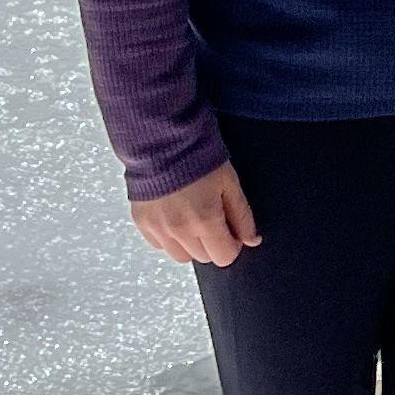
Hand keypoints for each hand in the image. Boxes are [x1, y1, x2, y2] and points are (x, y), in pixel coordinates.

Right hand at [131, 161, 261, 265]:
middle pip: (203, 257)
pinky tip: (173, 213)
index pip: (225, 257)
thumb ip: (242, 215)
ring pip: (181, 256)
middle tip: (211, 214)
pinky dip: (168, 236)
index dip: (232, 243)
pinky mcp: (142, 222)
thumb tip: (252, 240)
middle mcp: (179, 230)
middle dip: (212, 241)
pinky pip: (160, 244)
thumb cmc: (196, 153)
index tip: (230, 228)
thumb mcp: (229, 181)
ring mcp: (158, 228)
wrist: (160, 137)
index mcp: (205, 220)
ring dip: (189, 243)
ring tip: (190, 215)